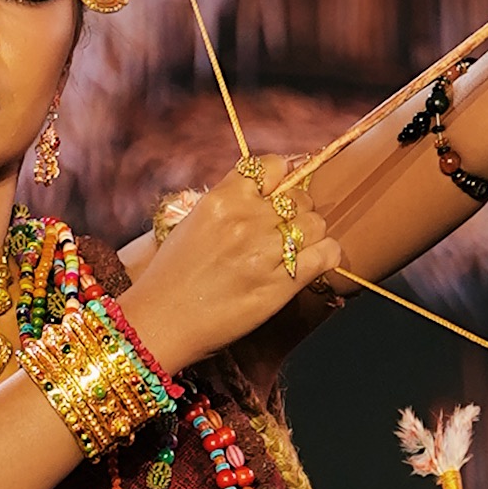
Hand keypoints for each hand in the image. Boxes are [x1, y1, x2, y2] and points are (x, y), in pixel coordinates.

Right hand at [120, 165, 342, 373]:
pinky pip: (327, 254)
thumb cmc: (171, 277)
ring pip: (316, 223)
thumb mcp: (194, 223)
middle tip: (284, 231)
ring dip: (311, 235)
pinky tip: (315, 263)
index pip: (273, 166)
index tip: (280, 192)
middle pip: (300, 197)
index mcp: (223, 198)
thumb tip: (264, 192)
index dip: (283, 177)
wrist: (160, 323)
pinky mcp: (282, 283)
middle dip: (297, 211)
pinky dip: (327, 255)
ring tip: (295, 251)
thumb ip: (229, 202)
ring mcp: (266, 250)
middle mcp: (247, 219)